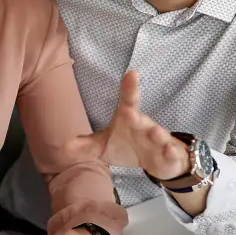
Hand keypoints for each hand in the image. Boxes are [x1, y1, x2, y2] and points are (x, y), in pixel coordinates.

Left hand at [66, 71, 188, 180]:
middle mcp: (145, 126)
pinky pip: (172, 152)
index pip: (128, 101)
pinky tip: (170, 150)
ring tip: (156, 132)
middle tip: (131, 112)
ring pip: (159, 135)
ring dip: (158, 133)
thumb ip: (87, 145)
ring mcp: (159, 140)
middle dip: (137, 114)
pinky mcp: (170, 154)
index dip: (129, 88)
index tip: (131, 73)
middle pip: (142, 118)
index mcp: (130, 119)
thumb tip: (64, 146)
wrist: (158, 161)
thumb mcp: (105, 147)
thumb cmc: (129, 147)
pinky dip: (172, 152)